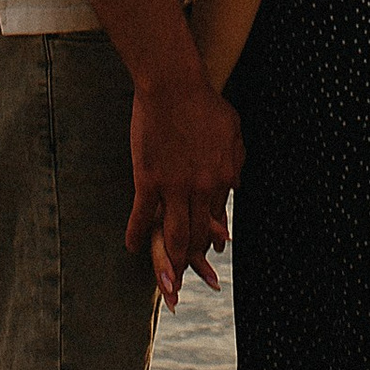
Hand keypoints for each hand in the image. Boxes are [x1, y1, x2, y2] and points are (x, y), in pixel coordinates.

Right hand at [127, 71, 240, 308]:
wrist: (175, 85)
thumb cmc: (206, 104)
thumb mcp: (234, 133)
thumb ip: (235, 163)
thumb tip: (235, 186)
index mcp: (223, 178)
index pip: (216, 220)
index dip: (211, 241)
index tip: (209, 258)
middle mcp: (201, 189)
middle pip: (196, 235)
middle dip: (192, 263)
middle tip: (187, 283)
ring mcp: (173, 186)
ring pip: (172, 235)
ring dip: (169, 263)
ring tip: (166, 281)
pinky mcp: (148, 180)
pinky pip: (142, 216)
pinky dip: (138, 236)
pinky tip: (133, 248)